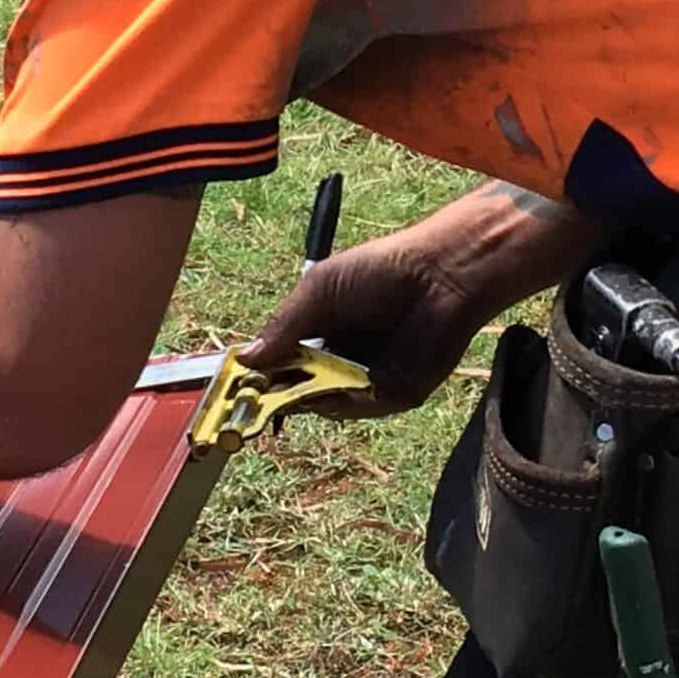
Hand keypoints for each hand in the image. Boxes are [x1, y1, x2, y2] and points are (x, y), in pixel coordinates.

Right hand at [238, 230, 485, 416]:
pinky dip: (345, 405)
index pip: (282, 363)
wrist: (441, 274)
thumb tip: (246, 360)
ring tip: (295, 390)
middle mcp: (342, 359)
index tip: (237, 384)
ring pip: (329, 404)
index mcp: (320, 333)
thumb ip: (284, 325)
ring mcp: (369, 379)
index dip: (260, 375)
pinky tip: (331, 394)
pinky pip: (363, 408)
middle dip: (279, 394)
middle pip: (301, 389)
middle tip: (257, 399)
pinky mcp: (398, 393)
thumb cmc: (380, 269)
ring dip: (310, 400)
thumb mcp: (319, 290)